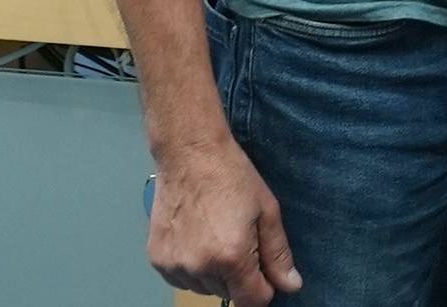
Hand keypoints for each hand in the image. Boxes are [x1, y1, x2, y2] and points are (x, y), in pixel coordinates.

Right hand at [146, 138, 302, 305]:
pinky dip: (192, 267)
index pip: (252, 301)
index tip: (264, 269)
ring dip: (214, 273)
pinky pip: (182, 278)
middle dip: (239, 276)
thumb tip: (291, 286)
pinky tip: (197, 238)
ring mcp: (174, 265)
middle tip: (240, 239)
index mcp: (231, 258)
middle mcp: (199, 268)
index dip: (264, 288)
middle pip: (227, 294)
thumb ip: (278, 254)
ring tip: (216, 234)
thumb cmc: (233, 177)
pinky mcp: (156, 259)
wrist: (189, 154)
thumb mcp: (267, 212)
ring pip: (204, 288)